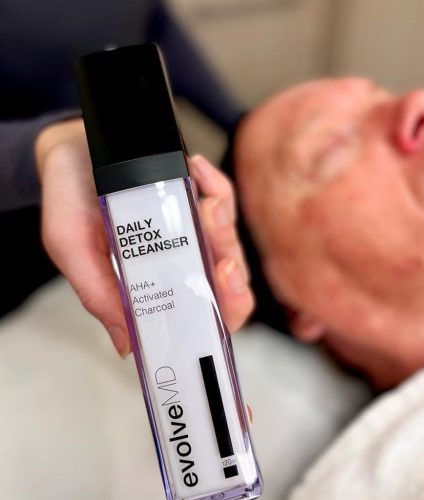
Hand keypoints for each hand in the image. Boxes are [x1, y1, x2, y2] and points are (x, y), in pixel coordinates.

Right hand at [35, 119, 253, 356]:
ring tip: (205, 207)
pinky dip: (217, 187)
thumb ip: (97, 294)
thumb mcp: (72, 249)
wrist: (71, 150)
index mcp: (154, 287)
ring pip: (229, 242)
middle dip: (233, 278)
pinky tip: (198, 169)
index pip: (199, 317)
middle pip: (227, 285)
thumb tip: (128, 346)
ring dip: (223, 227)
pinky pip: (222, 198)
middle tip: (221, 264)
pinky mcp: (197, 199)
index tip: (217, 305)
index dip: (219, 319)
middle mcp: (180, 263)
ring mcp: (192, 232)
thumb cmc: (71, 203)